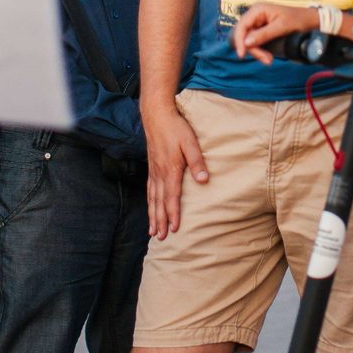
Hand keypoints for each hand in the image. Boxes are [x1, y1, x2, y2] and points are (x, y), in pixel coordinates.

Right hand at [143, 103, 207, 238]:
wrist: (156, 115)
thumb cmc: (176, 127)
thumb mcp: (190, 142)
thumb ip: (197, 162)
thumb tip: (204, 180)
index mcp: (170, 169)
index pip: (172, 197)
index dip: (173, 214)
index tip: (174, 229)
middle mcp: (159, 173)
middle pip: (159, 202)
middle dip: (160, 221)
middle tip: (160, 238)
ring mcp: (153, 170)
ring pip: (152, 198)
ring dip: (152, 215)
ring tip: (152, 231)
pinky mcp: (151, 166)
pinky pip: (149, 189)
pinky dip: (149, 202)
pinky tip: (150, 208)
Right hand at [230, 3, 318, 63]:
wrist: (310, 21)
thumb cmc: (298, 20)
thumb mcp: (282, 27)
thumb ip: (264, 35)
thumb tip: (247, 43)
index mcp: (258, 10)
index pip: (241, 26)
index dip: (239, 41)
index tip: (242, 55)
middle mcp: (255, 16)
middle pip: (244, 36)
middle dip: (253, 49)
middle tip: (267, 60)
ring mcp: (258, 24)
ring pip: (249, 42)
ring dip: (258, 52)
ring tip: (269, 60)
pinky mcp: (262, 32)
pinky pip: (255, 43)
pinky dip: (260, 51)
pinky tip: (268, 56)